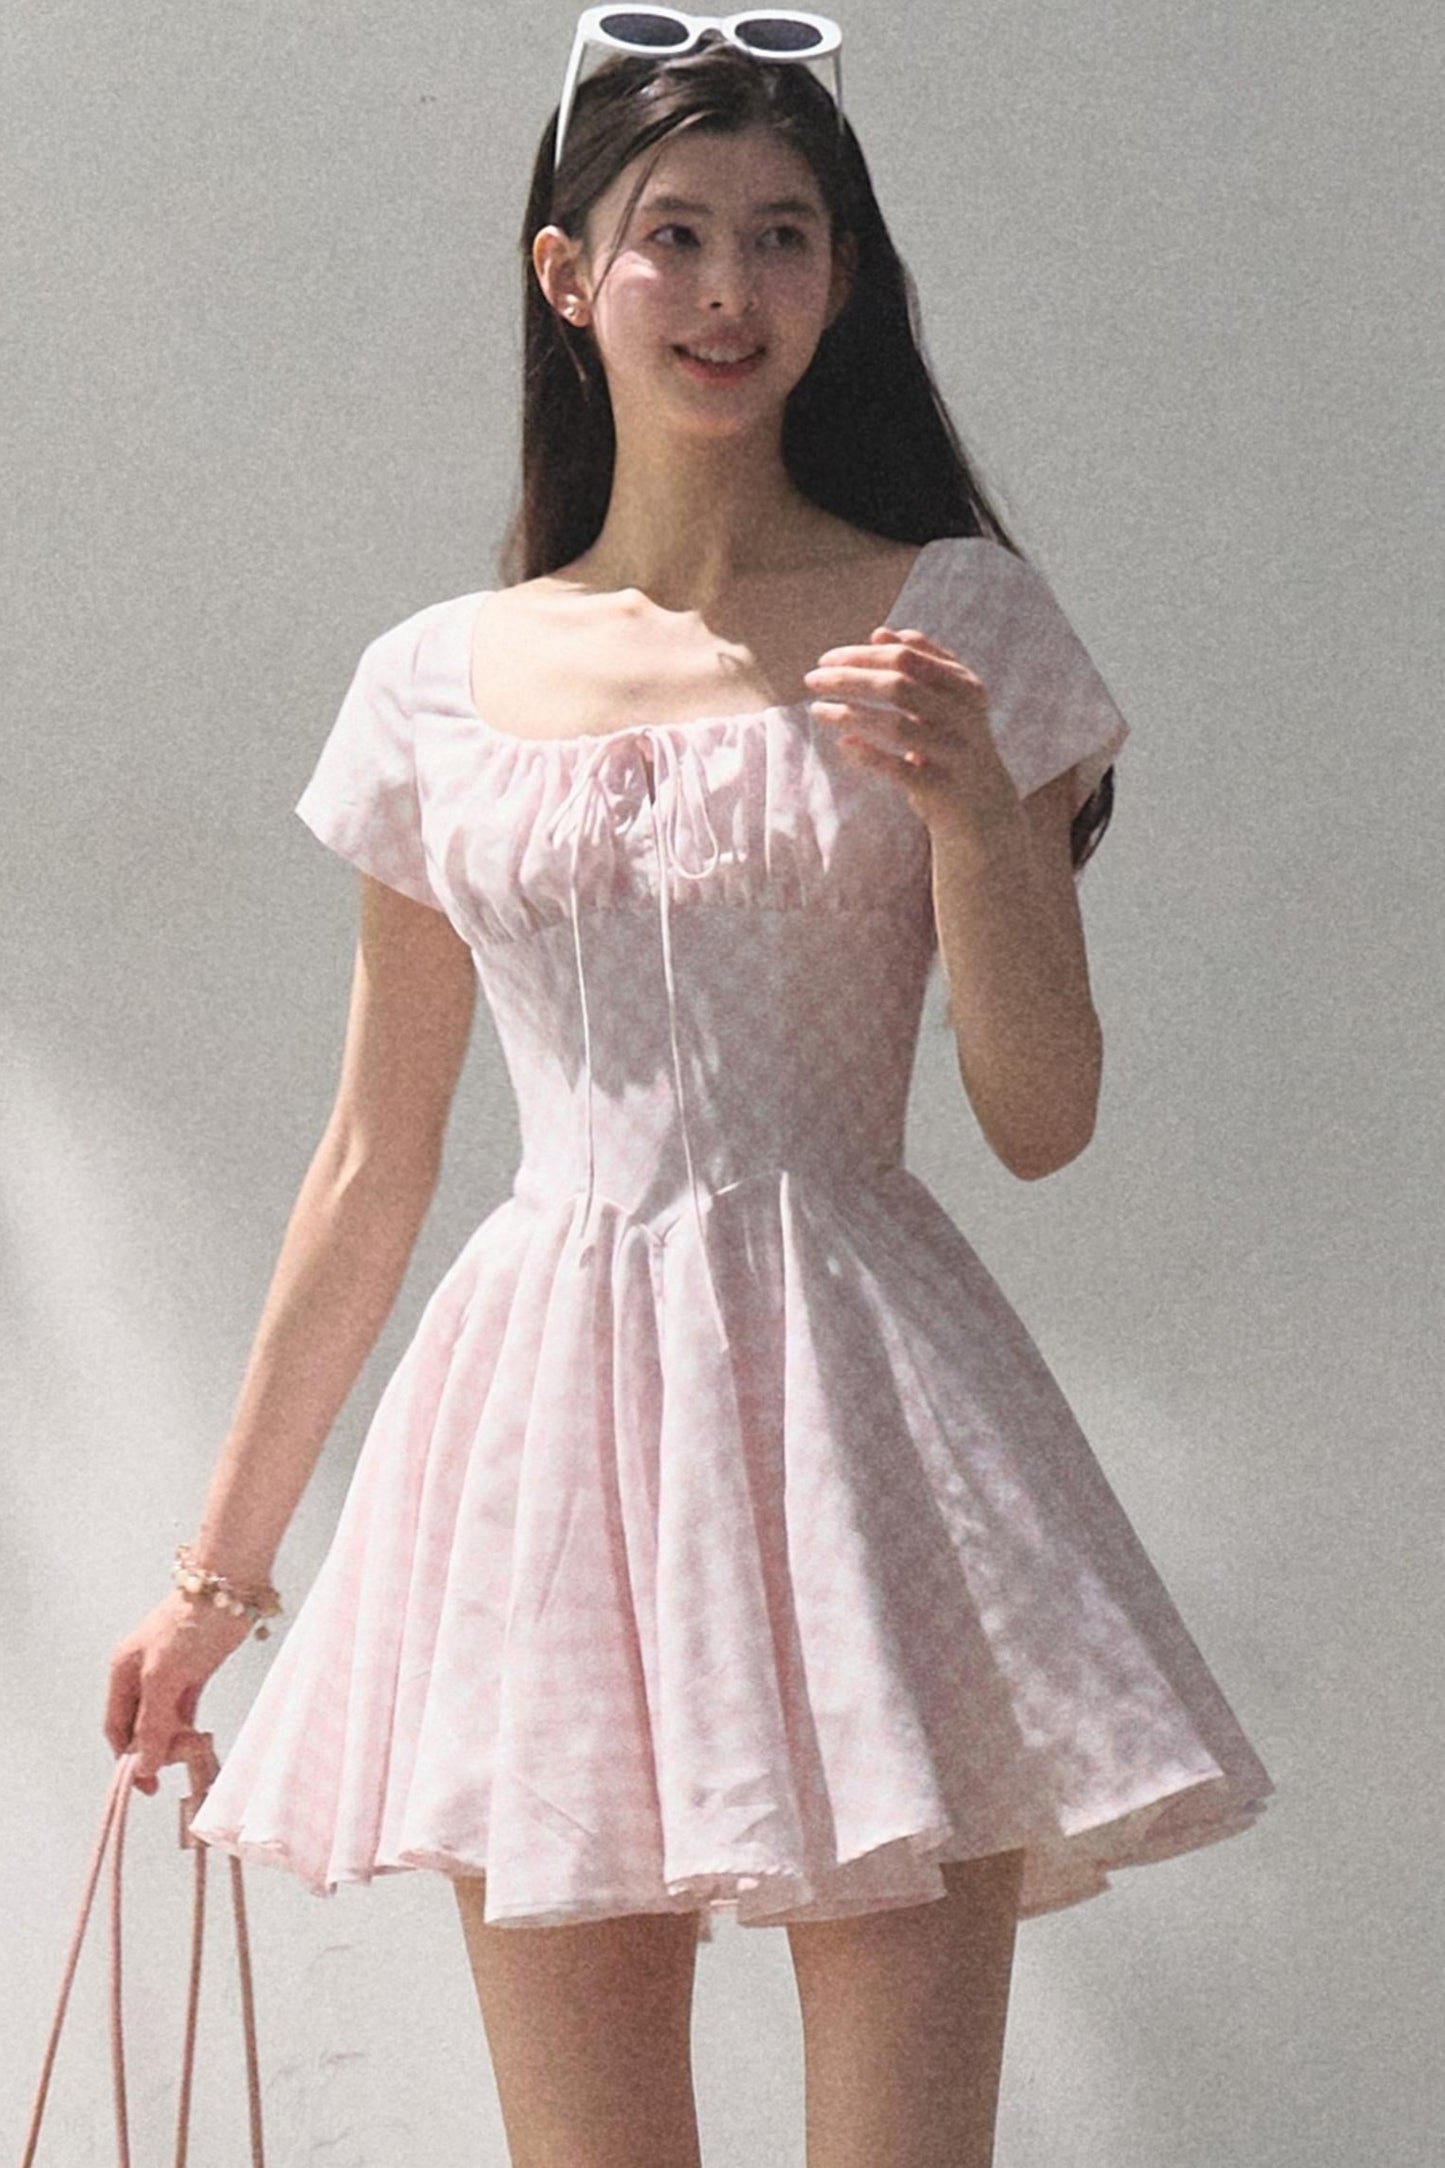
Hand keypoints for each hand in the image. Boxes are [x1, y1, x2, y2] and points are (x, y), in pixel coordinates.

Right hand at [104, 1587, 255, 1795]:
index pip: (118, 1727)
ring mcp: (169, 1674)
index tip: (147, 1784)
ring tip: (197, 1747)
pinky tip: (200, 1738)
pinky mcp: (195, 1672)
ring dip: (177, 1739)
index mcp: (123, 1672)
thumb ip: (154, 1722)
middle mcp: (141, 1674)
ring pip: (165, 1720)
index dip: (129, 1758)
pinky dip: (190, 1726)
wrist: (230, 1587)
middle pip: (142, 1726)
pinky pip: (185, 1710)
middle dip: (158, 1747)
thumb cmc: (192, 1622)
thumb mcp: (165, 1676)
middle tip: (183, 1757)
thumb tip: (144, 1765)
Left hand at [804, 625, 1020, 833]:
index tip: (825, 660)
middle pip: (898, 687)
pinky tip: (843, 746)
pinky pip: (900, 770)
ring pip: (897, 727)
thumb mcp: (946, 698)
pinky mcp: (941, 788)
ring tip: (817, 711)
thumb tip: (879, 633)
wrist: (983, 804)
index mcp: (964, 686)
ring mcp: (954, 753)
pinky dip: (869, 756)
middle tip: (811, 680)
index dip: (861, 656)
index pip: (905, 658)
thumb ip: (920, 663)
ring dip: (850, 716)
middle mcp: (964, 716)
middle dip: (849, 680)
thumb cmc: (952, 741)